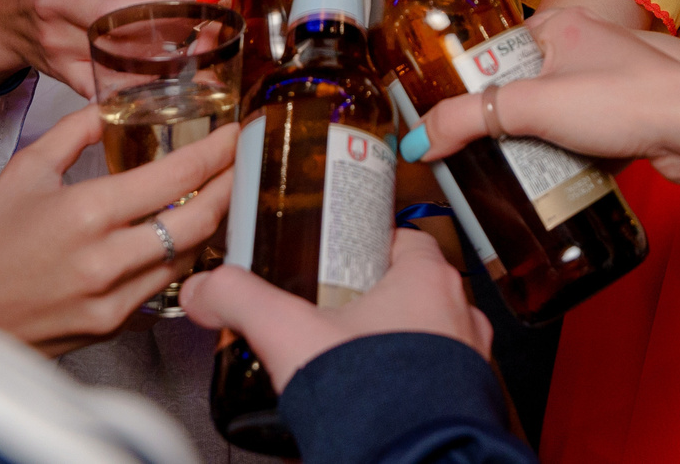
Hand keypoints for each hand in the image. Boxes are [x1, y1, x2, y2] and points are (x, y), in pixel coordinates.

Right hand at [0, 0, 216, 97]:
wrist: (1, 12)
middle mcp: (58, 2)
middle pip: (118, 14)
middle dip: (174, 8)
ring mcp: (59, 43)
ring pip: (119, 54)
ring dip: (171, 47)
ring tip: (212, 30)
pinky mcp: (65, 74)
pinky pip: (110, 86)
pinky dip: (146, 83)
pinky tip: (183, 70)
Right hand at [0, 105, 236, 356]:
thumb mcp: (24, 172)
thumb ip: (77, 133)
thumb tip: (114, 103)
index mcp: (87, 212)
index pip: (178, 176)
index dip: (218, 151)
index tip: (235, 133)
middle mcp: (107, 260)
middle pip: (200, 220)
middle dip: (230, 187)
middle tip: (238, 164)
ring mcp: (113, 299)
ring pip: (188, 257)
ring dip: (208, 225)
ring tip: (214, 195)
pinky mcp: (112, 327)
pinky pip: (162, 287)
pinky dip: (176, 259)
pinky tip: (175, 237)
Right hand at [182, 230, 492, 392]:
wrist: (412, 462)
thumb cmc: (372, 397)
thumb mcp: (289, 334)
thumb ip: (243, 301)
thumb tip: (208, 289)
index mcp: (428, 279)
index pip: (403, 237)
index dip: (366, 245)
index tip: (338, 257)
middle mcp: (460, 313)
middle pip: (412, 289)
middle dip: (372, 302)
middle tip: (333, 316)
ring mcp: (470, 356)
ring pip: (428, 335)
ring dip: (392, 343)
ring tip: (348, 361)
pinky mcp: (470, 398)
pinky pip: (437, 377)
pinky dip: (407, 381)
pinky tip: (371, 396)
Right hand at [405, 7, 679, 184]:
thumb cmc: (626, 98)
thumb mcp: (533, 105)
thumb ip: (471, 119)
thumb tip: (421, 138)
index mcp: (557, 26)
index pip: (493, 52)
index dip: (465, 87)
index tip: (441, 122)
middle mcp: (582, 48)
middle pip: (519, 89)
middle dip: (498, 124)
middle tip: (470, 155)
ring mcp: (606, 84)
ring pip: (549, 118)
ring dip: (531, 146)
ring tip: (503, 174)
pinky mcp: (623, 120)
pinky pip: (578, 140)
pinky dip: (563, 159)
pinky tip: (549, 180)